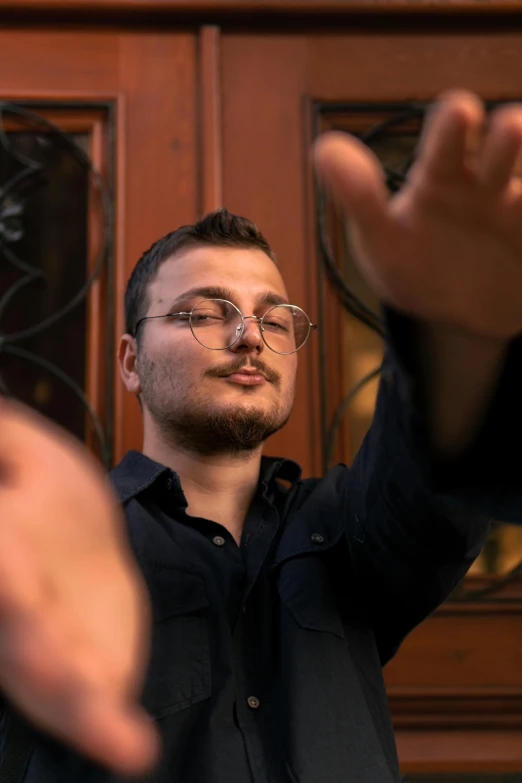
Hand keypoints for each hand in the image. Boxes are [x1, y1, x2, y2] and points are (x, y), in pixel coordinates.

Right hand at [0, 399, 158, 775]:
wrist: (85, 549)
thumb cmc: (50, 503)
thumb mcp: (29, 455)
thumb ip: (4, 438)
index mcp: (5, 547)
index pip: (5, 564)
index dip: (9, 579)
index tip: (17, 574)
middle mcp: (12, 606)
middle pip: (17, 633)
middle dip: (36, 654)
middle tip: (71, 683)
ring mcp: (41, 648)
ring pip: (48, 679)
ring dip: (73, 706)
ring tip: (115, 737)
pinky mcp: (82, 672)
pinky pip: (88, 704)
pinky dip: (103, 728)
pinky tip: (130, 746)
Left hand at [314, 90, 521, 339]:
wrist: (460, 316)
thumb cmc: (418, 267)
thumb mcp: (383, 241)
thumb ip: (359, 198)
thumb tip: (323, 146)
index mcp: (441, 177)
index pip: (447, 142)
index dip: (453, 126)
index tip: (460, 112)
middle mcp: (486, 183)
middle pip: (502, 148)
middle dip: (508, 136)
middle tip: (509, 129)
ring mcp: (518, 210)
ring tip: (521, 184)